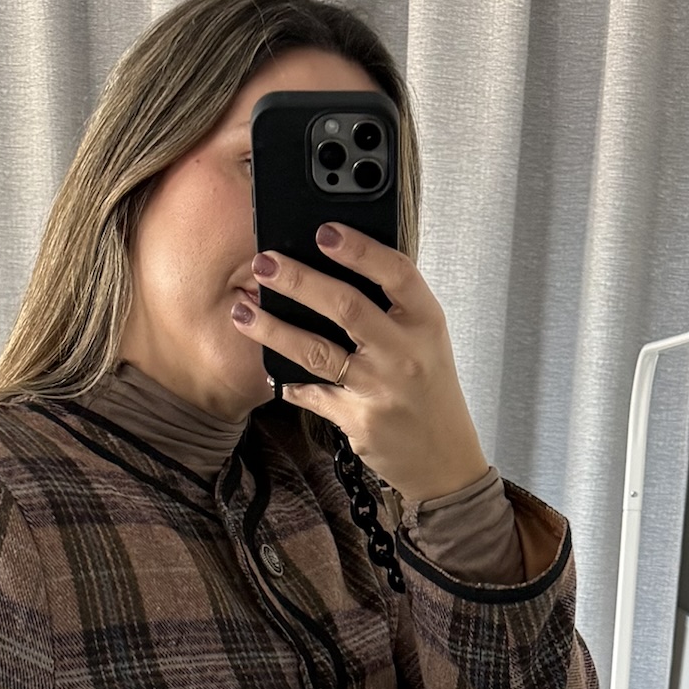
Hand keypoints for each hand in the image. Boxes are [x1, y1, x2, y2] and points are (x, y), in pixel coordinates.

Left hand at [232, 225, 488, 508]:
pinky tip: (271, 369)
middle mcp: (405, 353)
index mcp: (426, 322)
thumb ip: (393, 307)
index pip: (396, 273)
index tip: (325, 231)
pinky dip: (289, 382)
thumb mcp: (426, 340)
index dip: (359, 249)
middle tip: (264, 264)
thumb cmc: (430, 390)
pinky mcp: (359, 420)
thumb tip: (336, 266)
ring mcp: (380, 389)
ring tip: (243, 311)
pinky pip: (313, 394)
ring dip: (274, 329)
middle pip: (346, 306)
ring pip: (318, 352)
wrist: (444, 458)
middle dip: (299, 281)